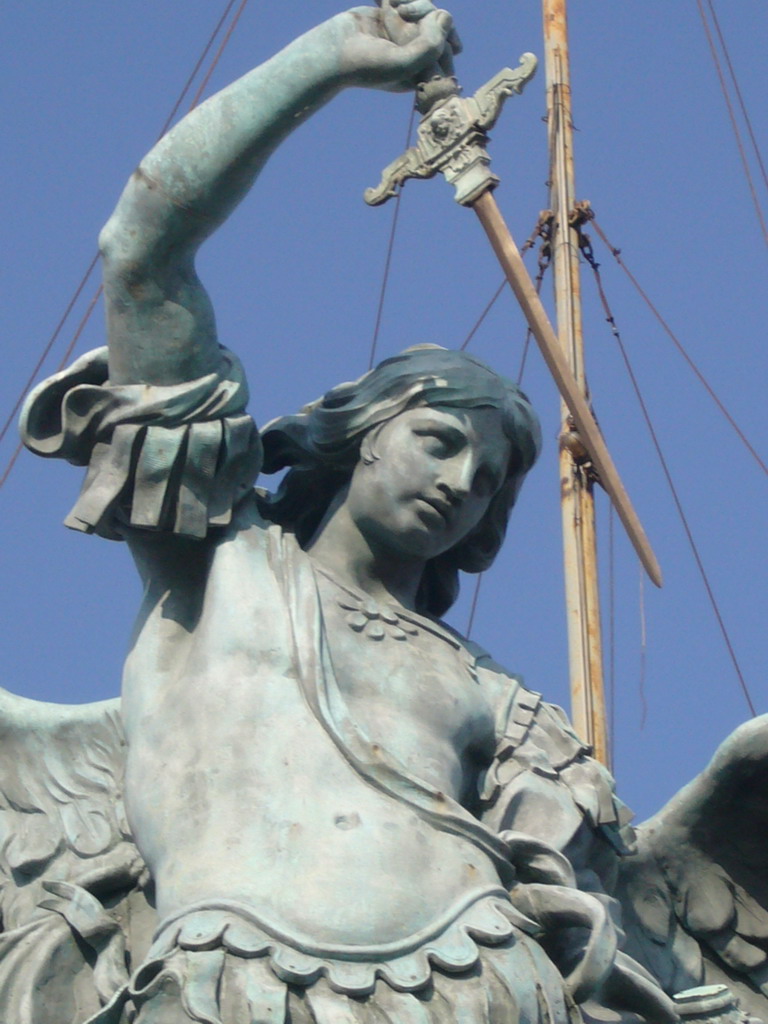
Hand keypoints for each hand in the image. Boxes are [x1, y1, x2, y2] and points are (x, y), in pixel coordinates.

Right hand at [339, 2, 460, 90]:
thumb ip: (431, 46)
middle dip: (427, 17)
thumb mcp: (405, 64)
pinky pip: (409, 1)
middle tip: (406, 13)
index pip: (448, 52)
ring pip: (426, 12)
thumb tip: (446, 16)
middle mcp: (415, 54)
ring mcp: (404, 35)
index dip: (443, 38)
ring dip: (415, 3)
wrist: (333, 51)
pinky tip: (386, 2)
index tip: (418, 35)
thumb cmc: (368, 65)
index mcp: (421, 72)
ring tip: (395, 6)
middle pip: (439, 29)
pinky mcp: (392, 18)